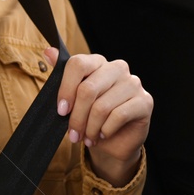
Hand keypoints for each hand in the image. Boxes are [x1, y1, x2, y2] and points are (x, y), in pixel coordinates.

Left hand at [43, 46, 151, 185]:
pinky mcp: (145, 101)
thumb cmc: (91, 118)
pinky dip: (106, 130)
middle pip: (88, 89)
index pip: (78, 64)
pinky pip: (118, 116)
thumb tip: (49, 51)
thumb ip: (62, 75)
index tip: (61, 110)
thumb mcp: (73, 99)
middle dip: (77, 117)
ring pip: (102, 106)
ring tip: (87, 138)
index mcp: (98, 62)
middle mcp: (117, 68)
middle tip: (73, 134)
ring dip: (90, 128)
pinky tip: (102, 135)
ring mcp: (133, 83)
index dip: (66, 89)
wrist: (114, 142)